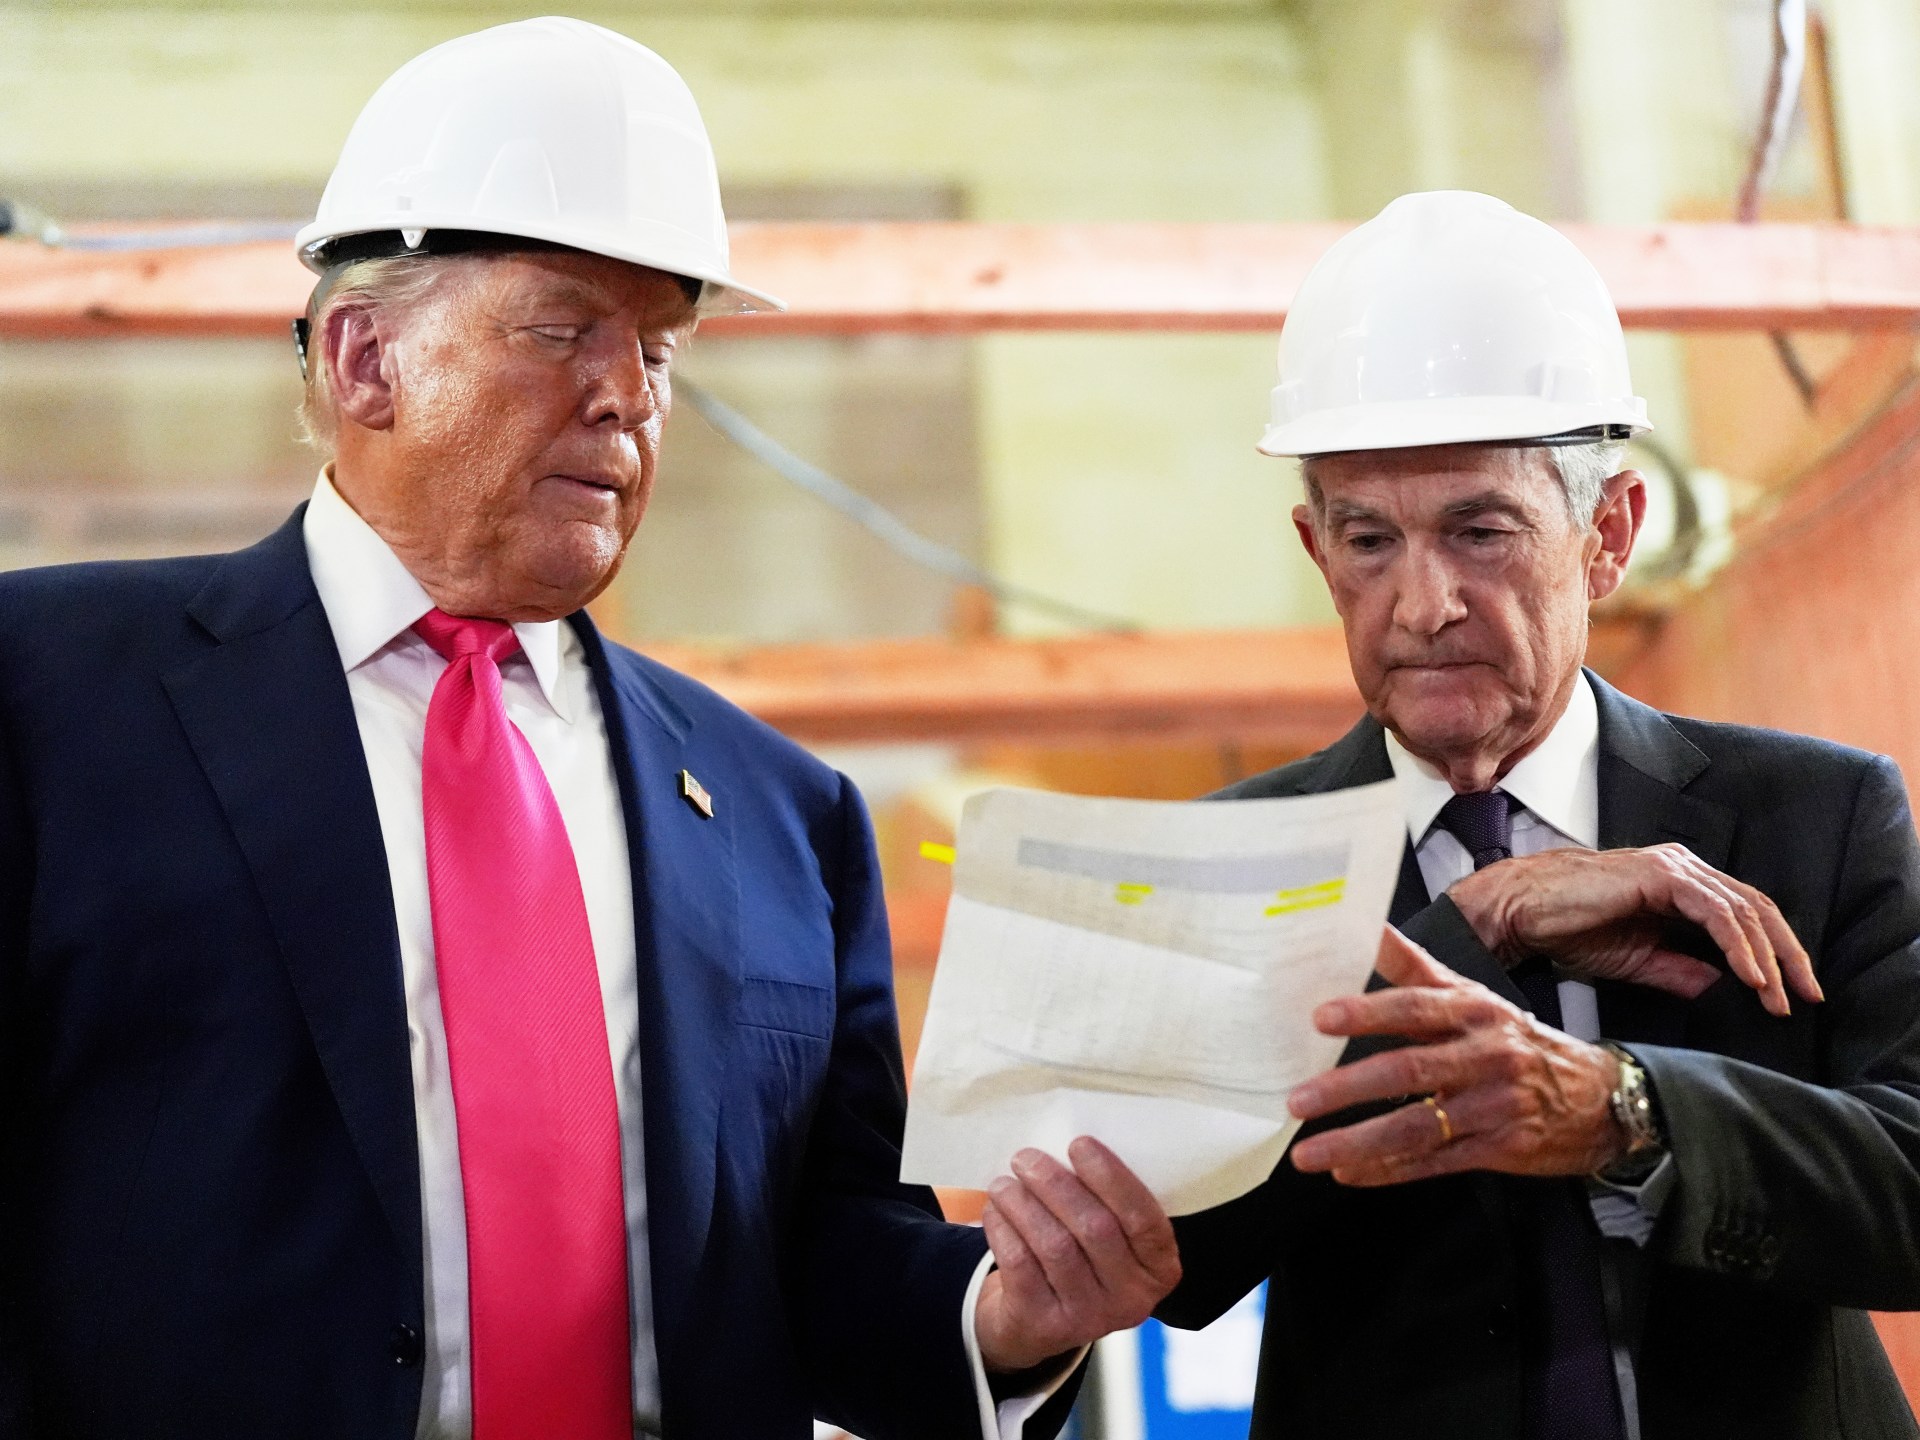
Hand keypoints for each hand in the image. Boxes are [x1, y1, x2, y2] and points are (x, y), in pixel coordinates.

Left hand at [973, 1137, 1181, 1374]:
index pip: (1144, 1219)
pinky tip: (995, 1210)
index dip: (1112, 1179)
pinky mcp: (1045, 1325)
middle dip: (1056, 1184)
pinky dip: (1004, 1229)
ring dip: (1023, 1204)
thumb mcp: (1112, 1239)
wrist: (1039, 1321)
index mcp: (1160, 1269)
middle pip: (1094, 1228)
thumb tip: (1073, 1146)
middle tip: (1026, 1157)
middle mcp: (1132, 1299)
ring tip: (1003, 1183)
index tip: (1079, 1144)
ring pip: (1054, 1245)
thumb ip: (1107, 1201)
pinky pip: (1021, 1264)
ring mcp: (1089, 1318)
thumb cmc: (1082, 1257)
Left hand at [1288, 928, 1625, 1183]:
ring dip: (1358, 1141)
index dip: (1368, 1011)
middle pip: (1409, 1069)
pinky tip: (1349, 1173)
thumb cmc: (1517, 1041)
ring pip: (1417, 1125)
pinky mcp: (1501, 1148)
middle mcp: (1485, 1055)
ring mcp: (1494, 1105)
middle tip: (1298, 1099)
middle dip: (1348, 1087)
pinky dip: (1389, 1171)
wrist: (1600, 1097)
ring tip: (1309, 1152)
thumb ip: (1415, 968)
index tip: (1321, 1017)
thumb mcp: (1475, 996)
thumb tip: (1367, 927)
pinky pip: (1436, 1162)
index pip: (1415, 1006)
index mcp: (1474, 1011)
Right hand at [1448, 843, 1820, 1015]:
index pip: (1747, 916)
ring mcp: (1675, 867)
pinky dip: (1739, 946)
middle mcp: (1685, 869)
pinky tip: (1750, 977)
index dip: (1777, 954)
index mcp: (1682, 886)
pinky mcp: (1661, 875)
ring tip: (1776, 997)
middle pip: (1759, 909)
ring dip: (1768, 958)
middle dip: (1788, 956)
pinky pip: (1716, 911)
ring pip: (1744, 910)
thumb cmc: (1568, 929)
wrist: (1522, 912)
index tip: (1793, 996)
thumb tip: (1721, 987)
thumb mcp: (1637, 960)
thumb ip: (1681, 970)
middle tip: (1806, 998)